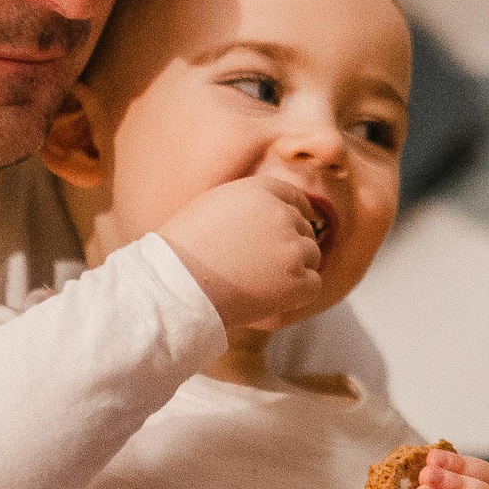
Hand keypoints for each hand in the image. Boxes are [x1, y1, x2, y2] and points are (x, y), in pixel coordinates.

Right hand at [157, 174, 323, 331]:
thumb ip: (248, 205)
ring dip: (295, 270)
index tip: (302, 223)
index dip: (299, 211)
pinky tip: (269, 297)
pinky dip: (296, 294)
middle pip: (304, 229)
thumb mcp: (213, 206)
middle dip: (291, 246)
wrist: (176, 286)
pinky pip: (313, 285)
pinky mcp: (299, 280)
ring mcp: (292, 247)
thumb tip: (273, 216)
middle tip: (265, 267)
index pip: (292, 196)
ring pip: (311, 256)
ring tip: (259, 283)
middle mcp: (281, 214)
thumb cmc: (183, 251)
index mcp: (259, 190)